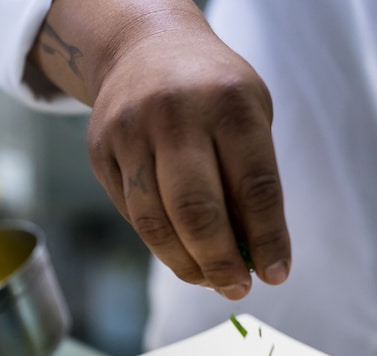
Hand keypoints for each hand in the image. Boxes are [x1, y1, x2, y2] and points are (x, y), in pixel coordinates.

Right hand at [88, 25, 288, 298]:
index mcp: (228, 103)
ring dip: (184, 262)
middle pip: (196, 210)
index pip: (254, 186)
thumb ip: (250, 179)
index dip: (268, 238)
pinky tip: (179, 251)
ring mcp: (130, 134)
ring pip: (154, 221)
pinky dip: (158, 241)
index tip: (277, 274)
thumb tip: (253, 255)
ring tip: (207, 279)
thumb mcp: (247, 115)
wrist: (141, 47)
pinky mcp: (100, 152)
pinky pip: (131, 213)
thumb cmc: (210, 90)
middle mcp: (175, 116)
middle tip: (235, 287)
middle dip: (220, 261)